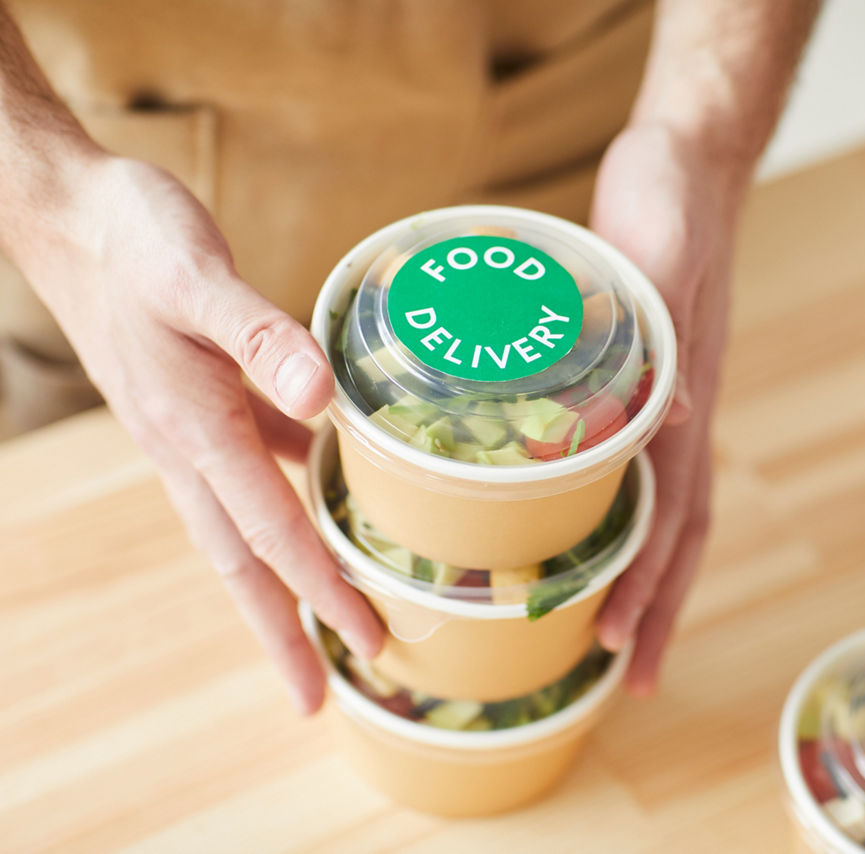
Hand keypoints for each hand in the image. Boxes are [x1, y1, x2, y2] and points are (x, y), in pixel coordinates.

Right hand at [13, 155, 382, 712]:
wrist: (69, 211)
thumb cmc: (131, 238)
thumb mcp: (197, 276)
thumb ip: (261, 336)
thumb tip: (322, 396)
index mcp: (194, 429)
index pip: (272, 531)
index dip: (322, 588)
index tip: (367, 640)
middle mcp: (190, 446)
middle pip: (244, 559)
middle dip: (283, 630)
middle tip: (316, 697)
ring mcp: (192, 428)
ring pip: (247, 522)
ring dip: (286, 576)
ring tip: (328, 620)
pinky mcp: (201, 399)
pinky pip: (256, 464)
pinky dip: (293, 490)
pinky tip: (333, 486)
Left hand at [591, 124, 746, 693]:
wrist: (686, 160)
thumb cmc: (672, 198)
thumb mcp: (664, 250)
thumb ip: (664, 326)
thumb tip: (674, 424)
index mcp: (689, 394)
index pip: (676, 508)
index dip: (650, 579)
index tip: (617, 640)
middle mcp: (683, 412)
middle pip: (678, 528)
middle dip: (655, 604)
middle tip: (626, 673)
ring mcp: (669, 401)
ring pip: (662, 506)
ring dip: (645, 575)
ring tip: (617, 636)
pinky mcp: (643, 380)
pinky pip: (636, 464)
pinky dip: (620, 513)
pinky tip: (593, 535)